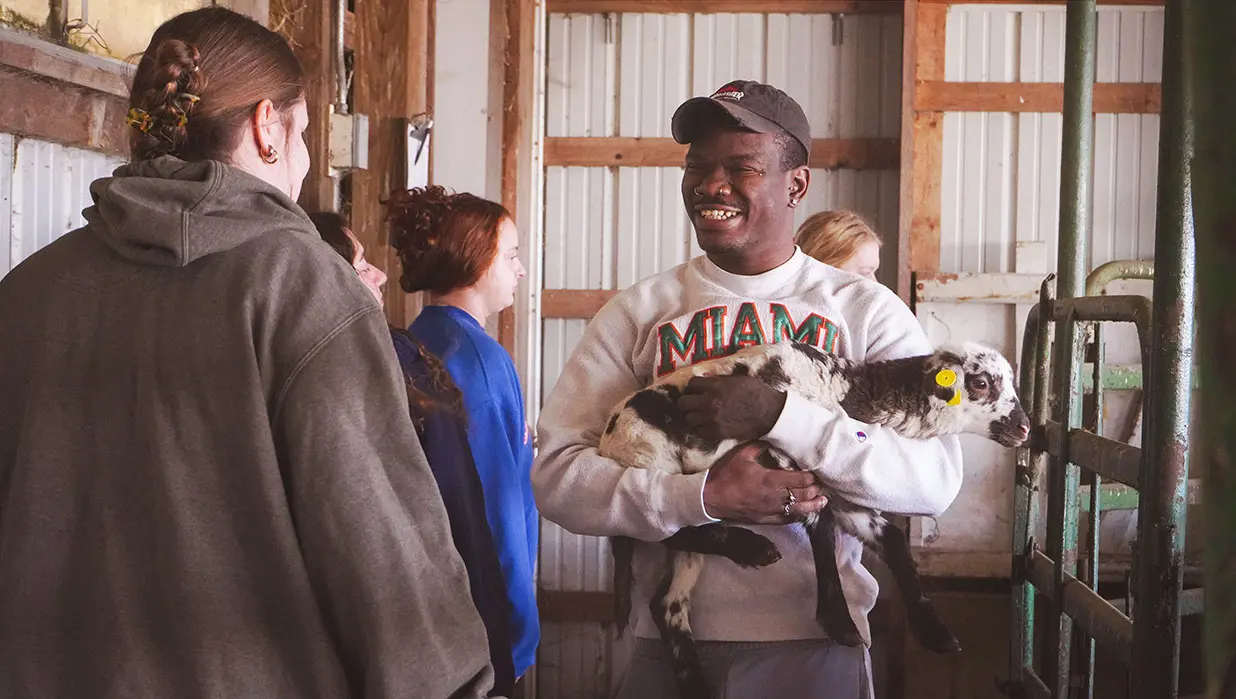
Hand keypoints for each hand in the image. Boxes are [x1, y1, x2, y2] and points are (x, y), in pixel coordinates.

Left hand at [677, 375, 787, 440]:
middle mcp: (709, 402)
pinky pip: (699, 431)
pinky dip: (702, 428)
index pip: (692, 384)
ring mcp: (712, 419)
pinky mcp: (717, 433)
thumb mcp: (738, 379)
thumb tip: (706, 378)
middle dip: (687, 401)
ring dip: (693, 415)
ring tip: (700, 414)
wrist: (769, 413)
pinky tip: (708, 424)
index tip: (695, 389)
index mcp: (715, 386)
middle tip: (692, 402)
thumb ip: (720, 379)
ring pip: (689, 418)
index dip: (693, 386)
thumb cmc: (757, 393)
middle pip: (684, 402)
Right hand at [702, 442, 826, 524]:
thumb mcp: (741, 455)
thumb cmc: (725, 475)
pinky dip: (797, 516)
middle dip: (814, 490)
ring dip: (811, 505)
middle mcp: (774, 497)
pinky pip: (785, 519)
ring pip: (797, 510)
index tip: (815, 472)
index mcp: (770, 480)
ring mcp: (770, 510)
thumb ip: (758, 446)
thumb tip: (771, 437)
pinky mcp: (764, 519)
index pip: (799, 479)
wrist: (710, 498)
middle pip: (802, 495)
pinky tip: (803, 513)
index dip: (810, 477)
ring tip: (822, 501)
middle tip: (821, 485)